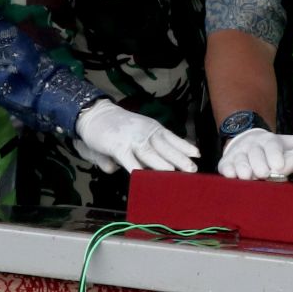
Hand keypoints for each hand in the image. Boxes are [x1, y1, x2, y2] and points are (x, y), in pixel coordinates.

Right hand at [74, 100, 199, 172]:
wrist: (94, 114)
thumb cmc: (116, 127)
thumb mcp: (135, 134)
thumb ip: (141, 152)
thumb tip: (142, 169)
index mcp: (152, 128)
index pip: (171, 138)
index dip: (184, 146)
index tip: (197, 154)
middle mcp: (145, 132)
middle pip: (165, 147)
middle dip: (180, 158)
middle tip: (193, 169)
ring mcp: (131, 139)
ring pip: (150, 153)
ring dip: (162, 164)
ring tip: (174, 173)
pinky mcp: (117, 146)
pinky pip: (128, 159)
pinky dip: (136, 168)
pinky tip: (143, 177)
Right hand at [218, 128, 292, 179]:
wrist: (246, 142)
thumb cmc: (271, 148)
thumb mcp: (286, 143)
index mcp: (267, 140)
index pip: (272, 146)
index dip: (275, 155)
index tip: (279, 166)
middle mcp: (251, 145)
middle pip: (255, 154)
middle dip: (259, 163)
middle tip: (264, 174)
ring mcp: (237, 153)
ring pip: (240, 160)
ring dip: (243, 168)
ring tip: (248, 177)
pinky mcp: (226, 162)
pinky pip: (225, 166)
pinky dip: (228, 171)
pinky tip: (231, 177)